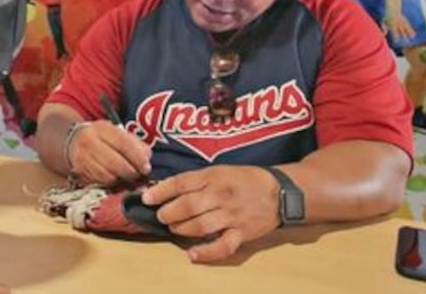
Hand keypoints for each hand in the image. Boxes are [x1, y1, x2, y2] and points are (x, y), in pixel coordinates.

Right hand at [66, 121, 151, 186]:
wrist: (72, 141)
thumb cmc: (101, 137)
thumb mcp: (116, 132)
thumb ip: (134, 142)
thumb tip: (147, 158)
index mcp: (102, 129)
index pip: (123, 143)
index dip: (137, 158)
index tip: (146, 167)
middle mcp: (90, 142)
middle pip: (116, 163)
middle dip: (131, 172)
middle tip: (139, 175)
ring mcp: (83, 158)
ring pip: (109, 175)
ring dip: (122, 179)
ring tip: (127, 177)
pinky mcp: (80, 171)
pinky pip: (101, 182)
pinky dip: (111, 183)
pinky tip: (116, 179)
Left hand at [140, 165, 280, 261]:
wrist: (280, 192)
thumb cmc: (244, 179)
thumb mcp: (220, 171)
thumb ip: (196, 180)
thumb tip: (165, 188)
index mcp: (214, 177)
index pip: (181, 183)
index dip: (161, 191)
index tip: (146, 198)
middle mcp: (221, 196)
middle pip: (187, 206)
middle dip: (168, 213)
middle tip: (161, 216)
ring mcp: (232, 216)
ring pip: (200, 226)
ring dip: (181, 229)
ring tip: (174, 228)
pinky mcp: (241, 234)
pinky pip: (222, 247)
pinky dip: (205, 253)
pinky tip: (191, 254)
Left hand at [384, 13, 414, 40]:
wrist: (393, 8)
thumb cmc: (387, 16)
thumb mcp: (384, 21)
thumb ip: (384, 27)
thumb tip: (384, 34)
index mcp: (392, 24)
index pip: (394, 31)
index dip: (396, 36)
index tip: (397, 41)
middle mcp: (398, 24)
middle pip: (401, 31)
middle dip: (404, 36)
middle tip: (407, 42)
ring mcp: (402, 22)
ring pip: (406, 28)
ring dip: (409, 33)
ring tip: (412, 38)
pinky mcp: (405, 21)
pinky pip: (409, 26)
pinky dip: (411, 30)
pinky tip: (414, 35)